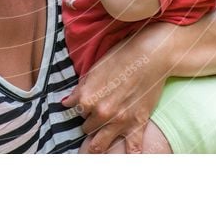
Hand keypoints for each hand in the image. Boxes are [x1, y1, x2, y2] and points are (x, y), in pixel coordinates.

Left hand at [62, 34, 168, 152]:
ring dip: (96, 146)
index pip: (76, 113)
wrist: (150, 56)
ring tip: (96, 147)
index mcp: (87, 99)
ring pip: (99, 146)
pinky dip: (128, 156)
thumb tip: (66, 103)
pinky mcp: (137, 124)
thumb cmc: (121, 57)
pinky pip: (132, 149)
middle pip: (87, 129)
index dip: (82, 109)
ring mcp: (119, 122)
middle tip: (96, 118)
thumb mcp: (95, 69)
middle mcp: (101, 114)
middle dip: (90, 124)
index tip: (87, 106)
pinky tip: (123, 159)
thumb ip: (79, 90)